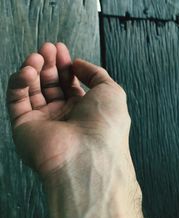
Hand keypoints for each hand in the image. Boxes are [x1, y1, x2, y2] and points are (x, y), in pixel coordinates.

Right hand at [7, 42, 130, 176]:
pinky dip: (19, 82)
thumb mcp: (111, 91)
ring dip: (33, 69)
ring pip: (32, 90)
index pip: (68, 83)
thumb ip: (95, 74)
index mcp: (83, 110)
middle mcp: (63, 117)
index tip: (60, 49)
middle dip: (48, 64)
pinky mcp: (24, 127)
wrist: (88, 157)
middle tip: (47, 48)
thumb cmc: (106, 126)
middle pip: (50, 85)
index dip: (64, 64)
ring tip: (37, 56)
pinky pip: (16, 100)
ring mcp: (43, 123)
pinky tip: (28, 71)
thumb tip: (77, 64)